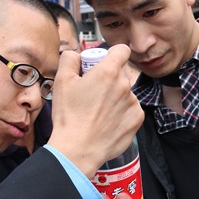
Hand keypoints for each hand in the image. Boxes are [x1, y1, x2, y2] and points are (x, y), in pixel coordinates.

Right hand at [48, 45, 142, 177]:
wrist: (78, 149)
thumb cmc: (69, 116)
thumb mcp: (61, 81)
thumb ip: (70, 59)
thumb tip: (77, 54)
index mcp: (108, 72)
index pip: (122, 50)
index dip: (112, 54)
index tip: (104, 62)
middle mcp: (124, 85)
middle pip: (121, 73)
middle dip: (110, 78)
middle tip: (94, 91)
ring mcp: (133, 103)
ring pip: (125, 92)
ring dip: (115, 96)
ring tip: (98, 111)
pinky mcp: (137, 119)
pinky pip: (131, 109)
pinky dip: (121, 112)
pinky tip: (107, 121)